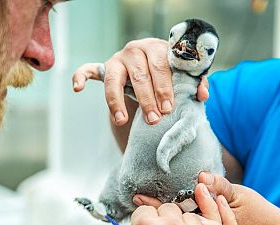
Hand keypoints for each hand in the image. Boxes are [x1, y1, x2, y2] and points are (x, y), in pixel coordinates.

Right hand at [71, 38, 209, 125]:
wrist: (152, 71)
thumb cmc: (170, 75)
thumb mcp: (184, 78)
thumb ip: (196, 83)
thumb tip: (203, 95)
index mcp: (157, 47)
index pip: (161, 66)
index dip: (165, 87)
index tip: (169, 108)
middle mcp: (136, 49)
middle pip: (140, 75)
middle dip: (147, 99)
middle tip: (154, 119)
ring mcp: (118, 58)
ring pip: (115, 79)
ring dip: (118, 101)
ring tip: (123, 120)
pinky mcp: (104, 67)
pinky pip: (89, 69)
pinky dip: (81, 76)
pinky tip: (77, 88)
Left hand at [134, 173, 279, 224]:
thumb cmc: (257, 215)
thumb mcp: (240, 195)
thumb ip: (220, 186)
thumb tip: (202, 176)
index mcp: (209, 222)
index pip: (177, 212)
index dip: (157, 204)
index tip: (139, 196)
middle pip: (174, 222)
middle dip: (157, 211)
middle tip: (138, 198)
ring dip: (164, 217)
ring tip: (145, 205)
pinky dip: (179, 221)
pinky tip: (169, 214)